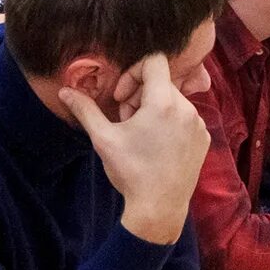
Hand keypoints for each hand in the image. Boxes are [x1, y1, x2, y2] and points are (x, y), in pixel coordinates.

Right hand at [57, 51, 210, 244]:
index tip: (122, 97)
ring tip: (141, 136)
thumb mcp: (104, 138)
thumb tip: (64, 91)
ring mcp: (198, 125)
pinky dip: (170, 124)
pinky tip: (157, 147)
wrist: (158, 209)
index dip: (133, 72)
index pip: (154, 61)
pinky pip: (185, 118)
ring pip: (173, 101)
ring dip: (154, 110)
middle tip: (126, 121)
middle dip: (140, 96)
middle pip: (161, 83)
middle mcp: (187, 109)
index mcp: (163, 102)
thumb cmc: (131, 172)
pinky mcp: (204, 139)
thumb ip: (85, 110)